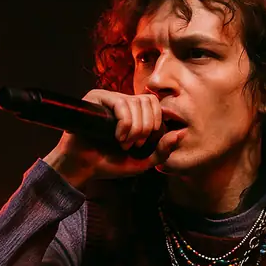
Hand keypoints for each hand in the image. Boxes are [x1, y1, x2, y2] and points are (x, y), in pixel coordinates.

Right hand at [42, 89, 183, 186]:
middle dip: (145, 128)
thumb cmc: (110, 164)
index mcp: (134, 113)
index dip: (155, 123)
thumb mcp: (143, 161)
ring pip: (136, 103)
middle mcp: (123, 102)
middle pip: (149, 102)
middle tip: (134, 145)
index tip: (143, 143)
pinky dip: (124, 124)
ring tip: (123, 143)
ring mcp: (109, 99)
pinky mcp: (96, 98)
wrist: (84, 167)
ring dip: (134, 129)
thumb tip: (181, 134)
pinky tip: (117, 137)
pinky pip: (121, 104)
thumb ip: (162, 151)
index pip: (155, 104)